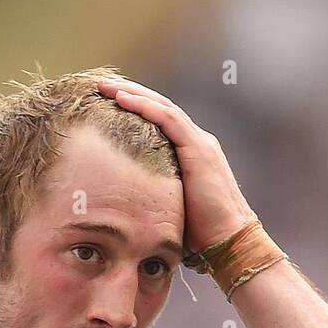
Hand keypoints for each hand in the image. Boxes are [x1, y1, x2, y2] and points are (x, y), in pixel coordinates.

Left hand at [95, 75, 256, 251]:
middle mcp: (195, 142)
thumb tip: (120, 206)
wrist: (229, 242)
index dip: (132, 108)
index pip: (157, 122)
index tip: (104, 102)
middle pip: (157, 108)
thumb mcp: (167, 207)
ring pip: (161, 106)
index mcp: (188, 154)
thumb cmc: (199, 235)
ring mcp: (199, 143)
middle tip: (99, 85)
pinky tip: (122, 98)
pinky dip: (144, 106)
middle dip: (128, 93)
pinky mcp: (199, 149)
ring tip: (105, 86)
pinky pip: (168, 119)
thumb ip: (151, 195)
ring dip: (132, 94)